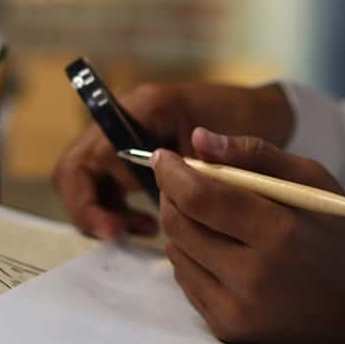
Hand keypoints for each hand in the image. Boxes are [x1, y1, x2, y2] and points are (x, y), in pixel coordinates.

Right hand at [52, 82, 292, 238]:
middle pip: (76, 171)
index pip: (88, 158)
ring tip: (146, 231)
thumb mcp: (230, 140)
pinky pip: (111, 185)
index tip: (117, 228)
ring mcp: (129, 135)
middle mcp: (126, 118)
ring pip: (90, 181)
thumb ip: (201, 163)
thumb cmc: (251, 118)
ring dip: (107, 211)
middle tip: (119, 235)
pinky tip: (153, 226)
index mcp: (142, 108)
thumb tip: (165, 178)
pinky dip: (122, 209)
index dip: (91, 200)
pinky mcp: (139, 153)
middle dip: (91, 209)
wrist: (268, 111)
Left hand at [152, 127, 344, 343]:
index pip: (200, 197)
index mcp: (280, 234)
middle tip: (180, 180)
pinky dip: (192, 258)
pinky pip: (187, 283)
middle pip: (179, 226)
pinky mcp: (229, 330)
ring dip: (180, 227)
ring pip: (176, 254)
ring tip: (206, 214)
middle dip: (170, 195)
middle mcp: (254, 277)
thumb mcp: (314, 182)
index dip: (172, 172)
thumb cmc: (343, 238)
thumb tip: (197, 138)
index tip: (162, 155)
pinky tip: (218, 248)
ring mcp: (238, 310)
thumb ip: (255, 154)